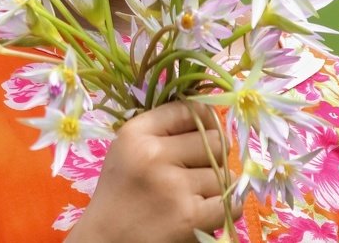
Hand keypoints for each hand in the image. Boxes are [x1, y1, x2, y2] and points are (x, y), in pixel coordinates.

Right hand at [65, 100, 240, 242]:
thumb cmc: (121, 192)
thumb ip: (161, 128)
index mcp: (137, 134)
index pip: (190, 109)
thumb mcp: (127, 148)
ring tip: (192, 194)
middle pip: (216, 140)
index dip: (204, 119)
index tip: (203, 132)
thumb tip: (209, 112)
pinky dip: (226, 207)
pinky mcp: (191, 217)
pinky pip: (232, 202)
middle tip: (195, 169)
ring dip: (215, 185)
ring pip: (225, 174)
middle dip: (213, 155)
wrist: (106, 240)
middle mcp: (154, 155)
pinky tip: (205, 209)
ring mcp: (174, 186)